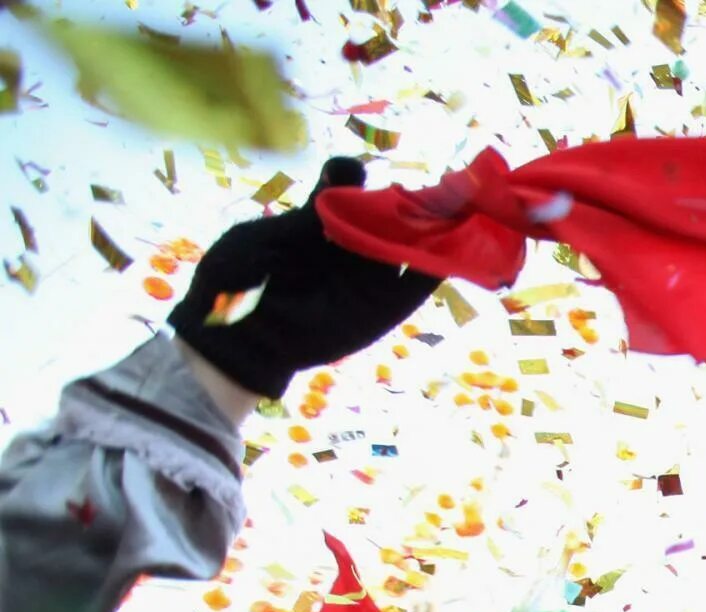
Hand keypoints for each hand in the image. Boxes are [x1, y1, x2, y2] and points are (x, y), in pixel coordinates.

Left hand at [169, 158, 443, 400]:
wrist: (236, 340)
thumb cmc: (239, 283)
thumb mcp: (271, 235)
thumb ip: (313, 210)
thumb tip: (352, 166)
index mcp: (321, 227)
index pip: (358, 197)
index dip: (369, 184)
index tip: (367, 174)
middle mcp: (350, 250)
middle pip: (394, 221)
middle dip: (419, 205)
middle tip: (445, 185)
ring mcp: (368, 281)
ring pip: (413, 250)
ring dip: (438, 232)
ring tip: (460, 209)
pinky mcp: (381, 309)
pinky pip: (415, 285)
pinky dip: (436, 265)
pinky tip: (454, 244)